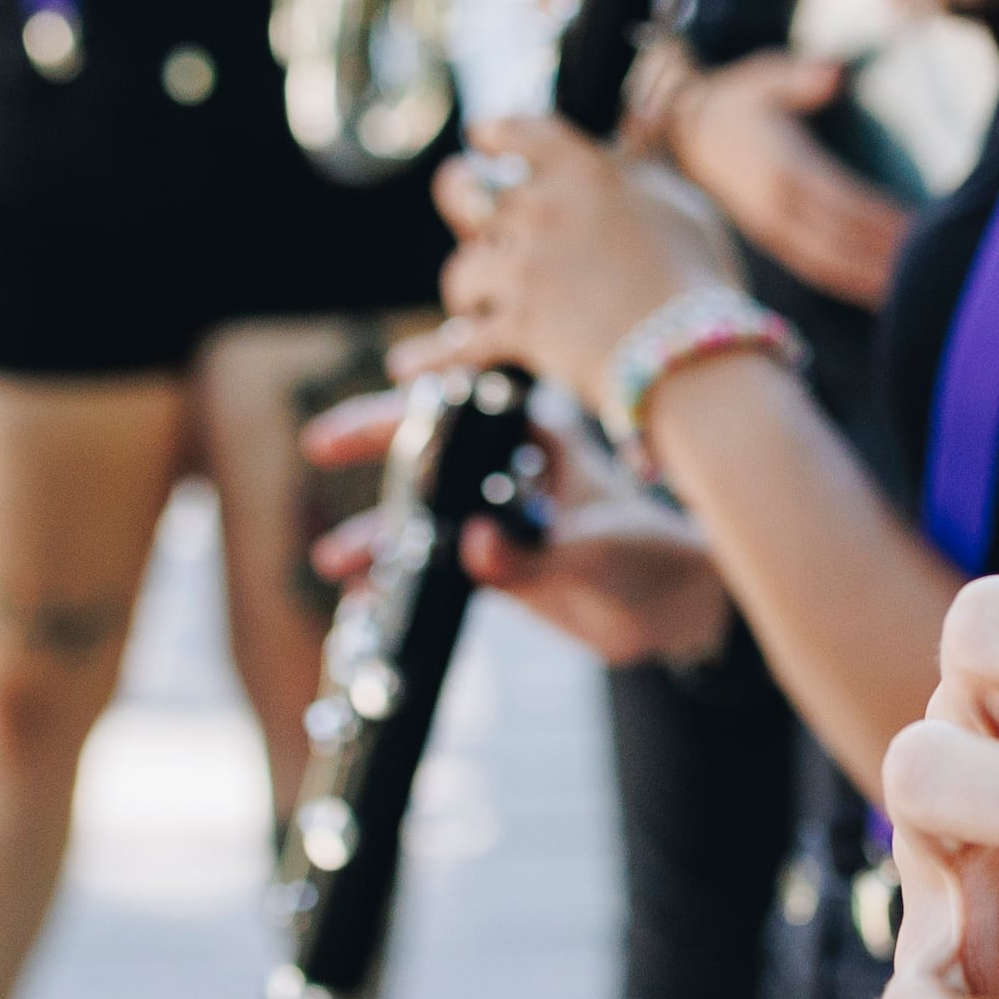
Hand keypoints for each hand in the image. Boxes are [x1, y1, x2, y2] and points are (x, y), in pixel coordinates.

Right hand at [308, 378, 735, 667]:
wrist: (679, 610)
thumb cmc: (656, 552)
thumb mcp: (598, 546)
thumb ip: (534, 553)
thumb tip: (473, 548)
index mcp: (537, 437)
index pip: (464, 408)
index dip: (412, 402)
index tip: (385, 388)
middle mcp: (510, 470)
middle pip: (431, 451)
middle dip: (376, 451)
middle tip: (319, 446)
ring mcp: (501, 518)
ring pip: (427, 517)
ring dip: (381, 535)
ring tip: (335, 559)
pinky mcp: (498, 568)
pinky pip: (438, 570)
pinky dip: (403, 581)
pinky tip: (367, 598)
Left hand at [428, 112, 740, 394]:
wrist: (689, 353)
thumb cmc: (697, 277)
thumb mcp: (679, 204)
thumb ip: (639, 171)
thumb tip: (627, 140)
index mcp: (582, 170)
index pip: (518, 131)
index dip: (494, 134)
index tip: (483, 138)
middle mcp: (540, 210)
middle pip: (463, 191)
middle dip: (459, 199)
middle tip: (466, 210)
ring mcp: (522, 269)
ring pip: (461, 268)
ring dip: (468, 286)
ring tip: (478, 303)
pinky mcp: (514, 327)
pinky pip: (456, 343)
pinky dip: (429, 356)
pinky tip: (406, 363)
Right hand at [670, 50, 909, 306]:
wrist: (690, 132)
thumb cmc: (742, 100)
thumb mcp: (766, 76)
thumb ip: (801, 77)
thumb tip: (832, 76)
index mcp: (785, 168)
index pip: (842, 201)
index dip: (880, 218)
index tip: (920, 226)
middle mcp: (777, 207)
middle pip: (840, 240)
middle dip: (885, 255)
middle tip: (932, 264)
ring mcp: (772, 230)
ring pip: (827, 263)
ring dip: (868, 279)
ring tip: (912, 288)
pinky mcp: (771, 241)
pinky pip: (812, 270)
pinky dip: (846, 284)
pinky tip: (876, 294)